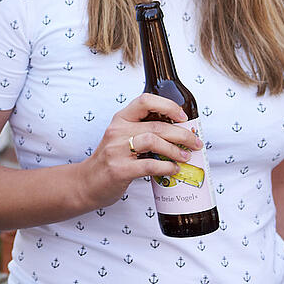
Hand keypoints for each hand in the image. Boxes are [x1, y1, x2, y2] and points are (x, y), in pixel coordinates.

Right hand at [79, 93, 199, 208]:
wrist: (88, 182)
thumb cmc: (111, 160)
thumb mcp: (122, 138)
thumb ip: (143, 131)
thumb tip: (179, 134)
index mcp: (120, 119)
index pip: (145, 101)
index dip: (167, 106)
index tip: (183, 117)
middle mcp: (117, 131)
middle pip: (156, 125)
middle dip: (182, 134)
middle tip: (195, 143)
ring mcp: (116, 150)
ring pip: (153, 141)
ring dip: (175, 150)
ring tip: (186, 156)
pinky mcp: (119, 170)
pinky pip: (149, 165)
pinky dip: (166, 167)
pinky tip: (172, 169)